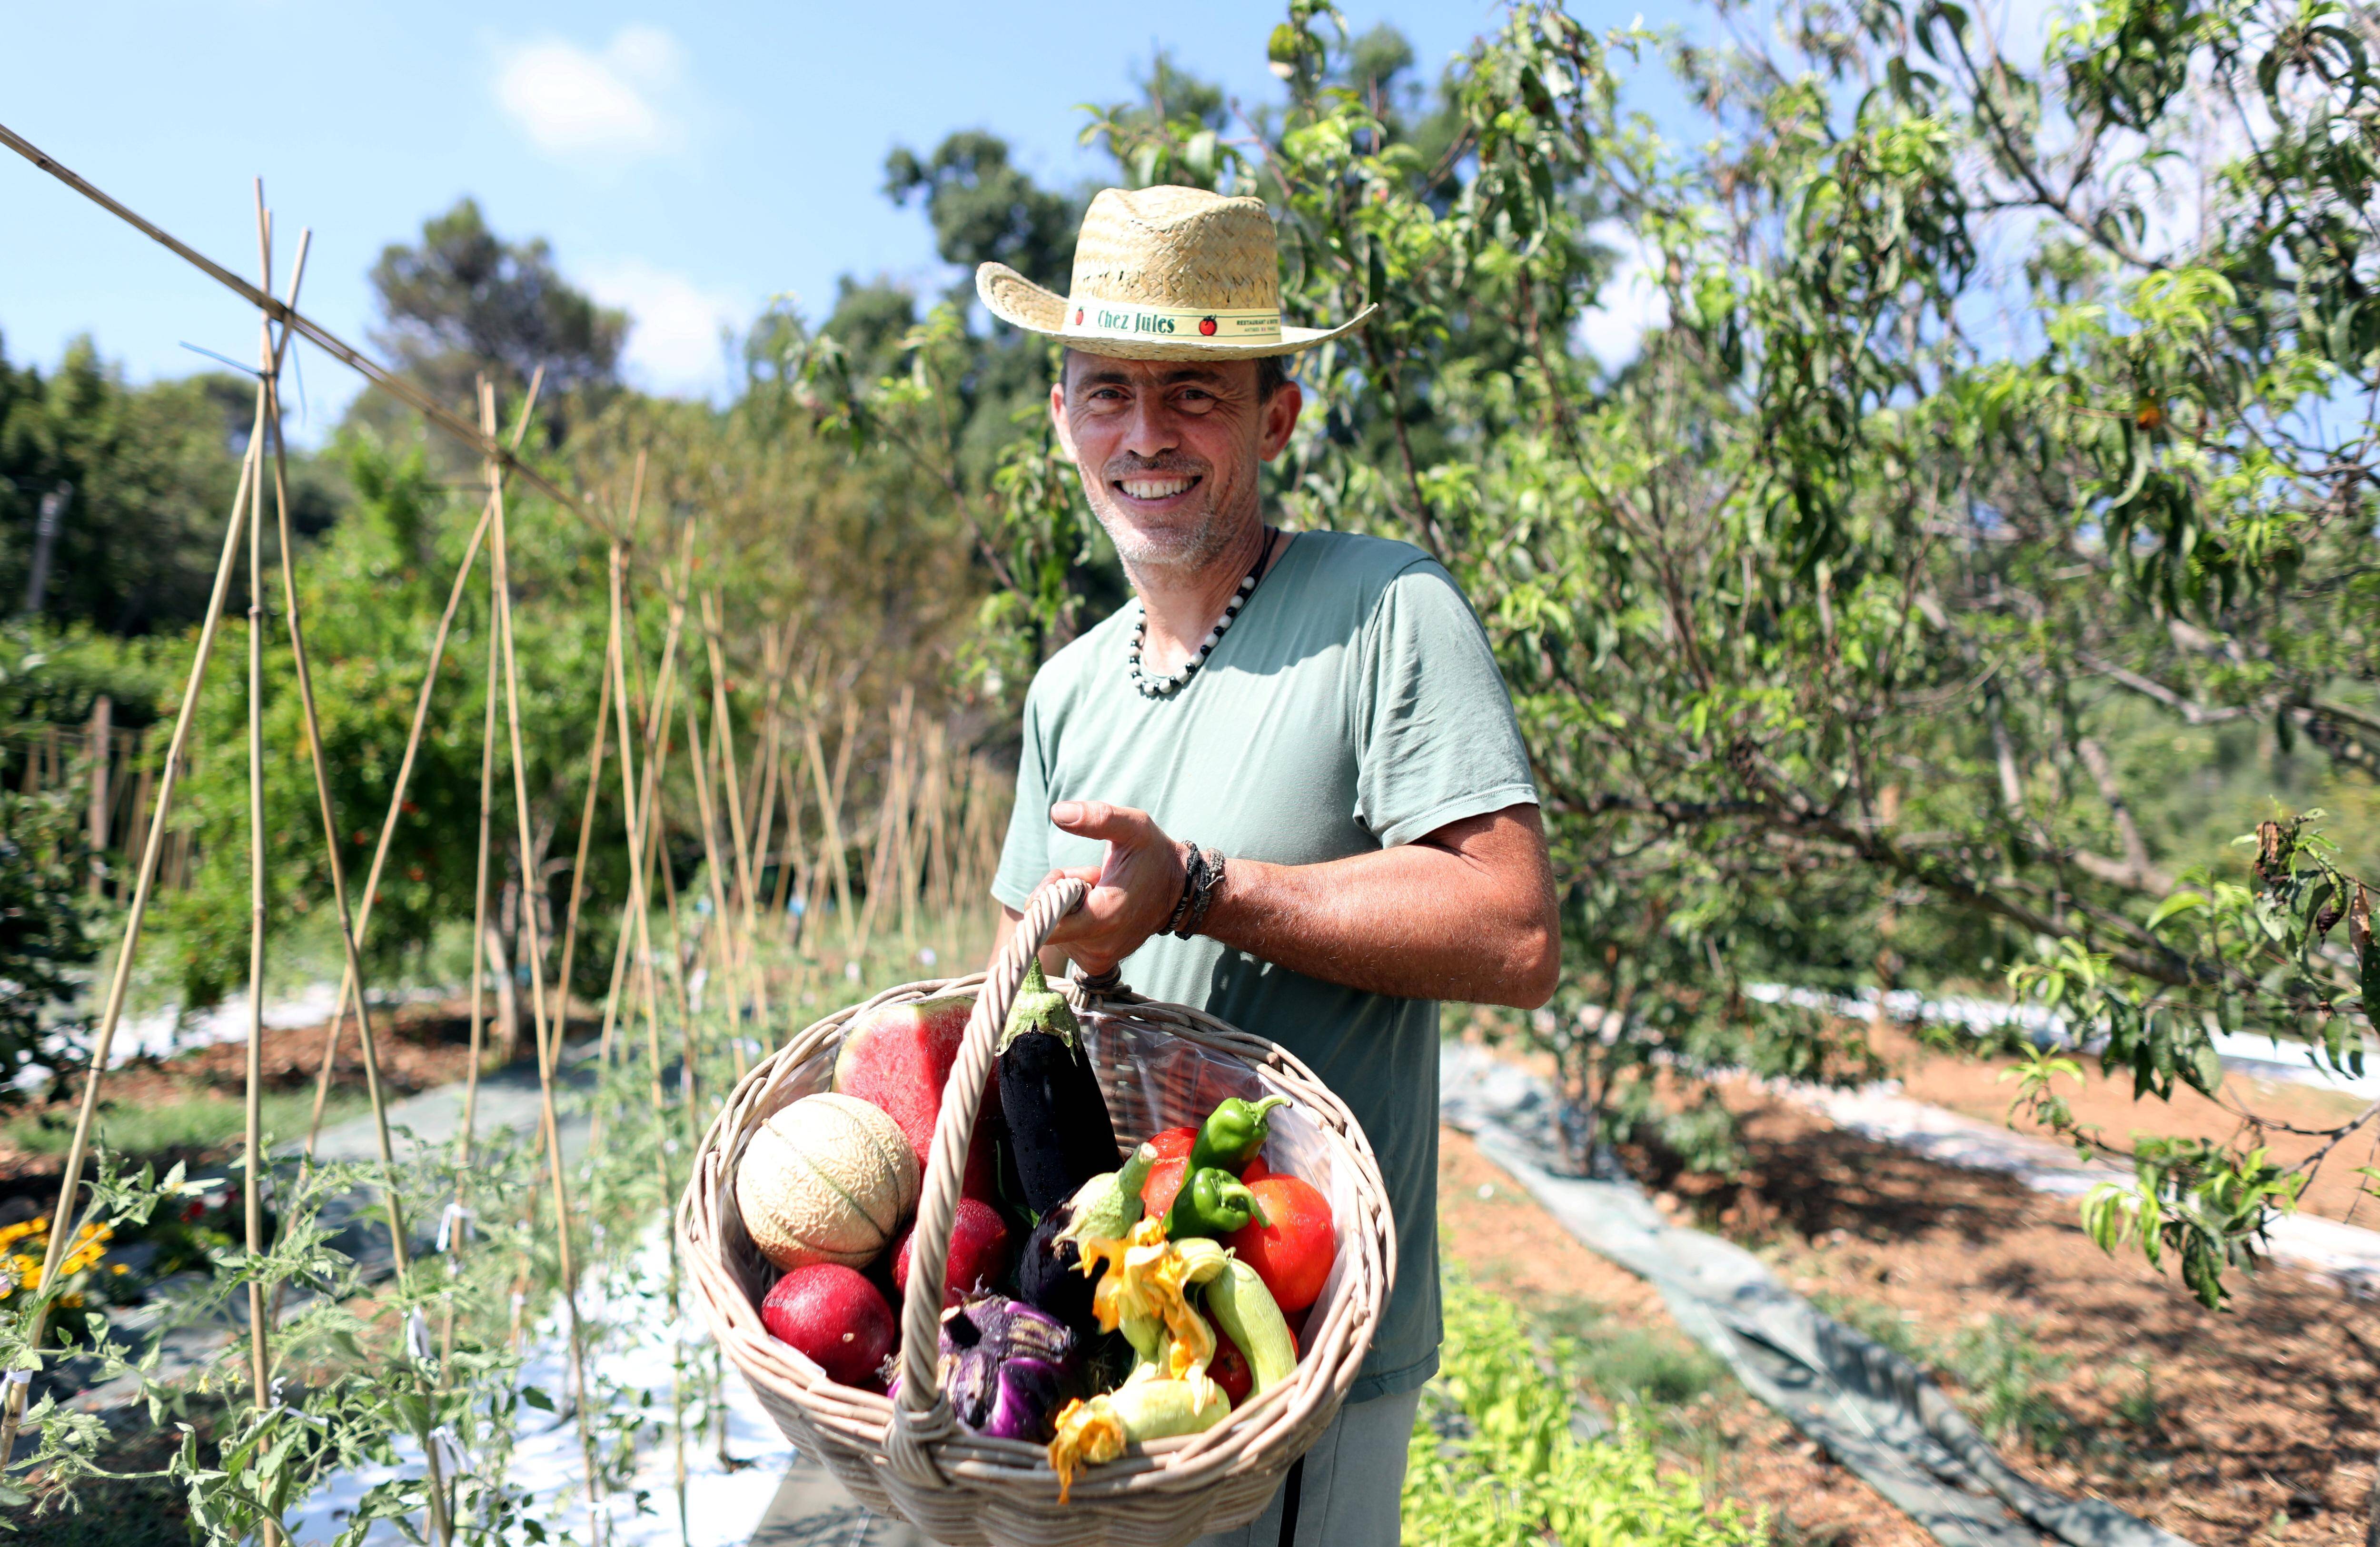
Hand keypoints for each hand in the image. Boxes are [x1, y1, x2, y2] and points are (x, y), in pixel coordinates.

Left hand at [1038, 800, 1187, 974]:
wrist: (1181, 892)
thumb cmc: (1154, 856)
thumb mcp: (1133, 827)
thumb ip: (1097, 818)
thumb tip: (1057, 812)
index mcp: (1105, 917)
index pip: (1046, 922)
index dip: (1046, 895)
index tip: (1067, 877)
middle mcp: (1099, 947)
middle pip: (1047, 921)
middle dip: (1060, 894)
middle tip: (1092, 879)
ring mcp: (1097, 959)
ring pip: (1054, 930)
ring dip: (1069, 906)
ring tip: (1100, 892)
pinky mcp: (1097, 963)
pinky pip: (1065, 941)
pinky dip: (1074, 921)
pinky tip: (1099, 908)